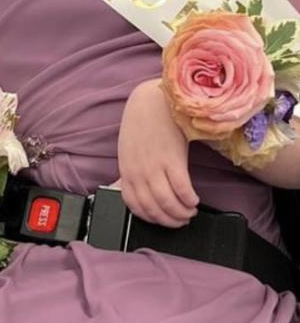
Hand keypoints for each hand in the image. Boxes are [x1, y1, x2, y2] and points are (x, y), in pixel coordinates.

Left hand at [117, 79, 198, 227]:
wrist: (153, 102)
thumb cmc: (142, 124)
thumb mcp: (128, 151)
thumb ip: (130, 170)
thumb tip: (127, 187)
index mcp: (127, 171)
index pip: (133, 205)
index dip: (149, 218)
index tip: (161, 220)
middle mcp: (138, 172)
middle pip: (152, 208)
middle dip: (169, 220)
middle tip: (181, 220)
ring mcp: (154, 166)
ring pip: (167, 202)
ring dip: (181, 213)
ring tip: (190, 212)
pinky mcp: (172, 158)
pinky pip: (181, 188)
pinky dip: (188, 199)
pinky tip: (194, 201)